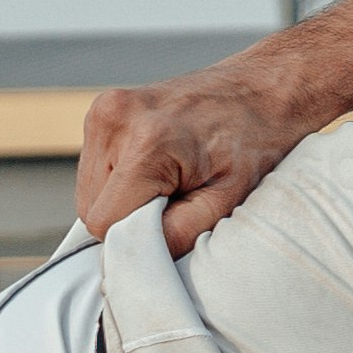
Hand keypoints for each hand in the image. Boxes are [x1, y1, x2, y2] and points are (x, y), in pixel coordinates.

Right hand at [76, 56, 330, 252]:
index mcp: (147, 142)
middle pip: (91, 208)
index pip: (104, 222)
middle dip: (129, 217)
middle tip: (176, 201)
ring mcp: (104, 110)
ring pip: (90, 191)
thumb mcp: (226, 202)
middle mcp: (115, 119)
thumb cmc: (254, 143)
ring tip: (170, 180)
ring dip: (123, 198)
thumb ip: (177, 235)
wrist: (262, 91)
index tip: (169, 225)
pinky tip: (157, 166)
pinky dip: (121, 178)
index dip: (135, 236)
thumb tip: (136, 261)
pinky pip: (95, 169)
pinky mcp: (102, 110)